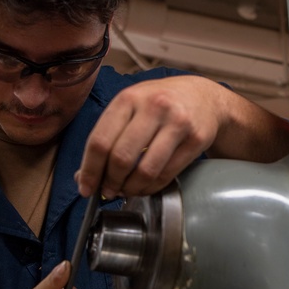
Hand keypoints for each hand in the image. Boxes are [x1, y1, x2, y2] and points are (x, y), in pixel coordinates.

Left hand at [75, 76, 223, 198]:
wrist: (204, 97)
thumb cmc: (160, 103)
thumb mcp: (131, 107)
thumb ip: (108, 135)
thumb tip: (84, 175)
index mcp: (129, 98)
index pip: (100, 141)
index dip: (89, 170)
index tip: (85, 188)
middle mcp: (153, 107)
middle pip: (121, 157)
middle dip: (110, 182)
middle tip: (108, 191)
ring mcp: (177, 122)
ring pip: (145, 170)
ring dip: (131, 188)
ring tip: (126, 190)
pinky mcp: (195, 139)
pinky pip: (166, 174)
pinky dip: (151, 188)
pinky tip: (145, 187)